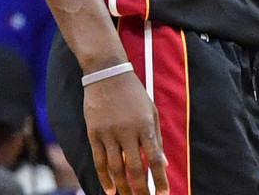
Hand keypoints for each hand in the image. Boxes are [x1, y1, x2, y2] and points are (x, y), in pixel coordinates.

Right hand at [83, 72, 168, 194]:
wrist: (108, 75)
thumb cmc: (134, 94)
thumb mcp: (151, 111)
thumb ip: (157, 138)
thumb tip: (165, 162)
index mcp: (146, 125)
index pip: (156, 158)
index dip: (160, 178)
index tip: (164, 194)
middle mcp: (128, 131)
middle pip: (136, 167)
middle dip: (141, 189)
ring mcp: (109, 133)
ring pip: (116, 168)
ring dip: (122, 187)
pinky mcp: (94, 134)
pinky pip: (99, 161)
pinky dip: (105, 178)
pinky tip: (110, 190)